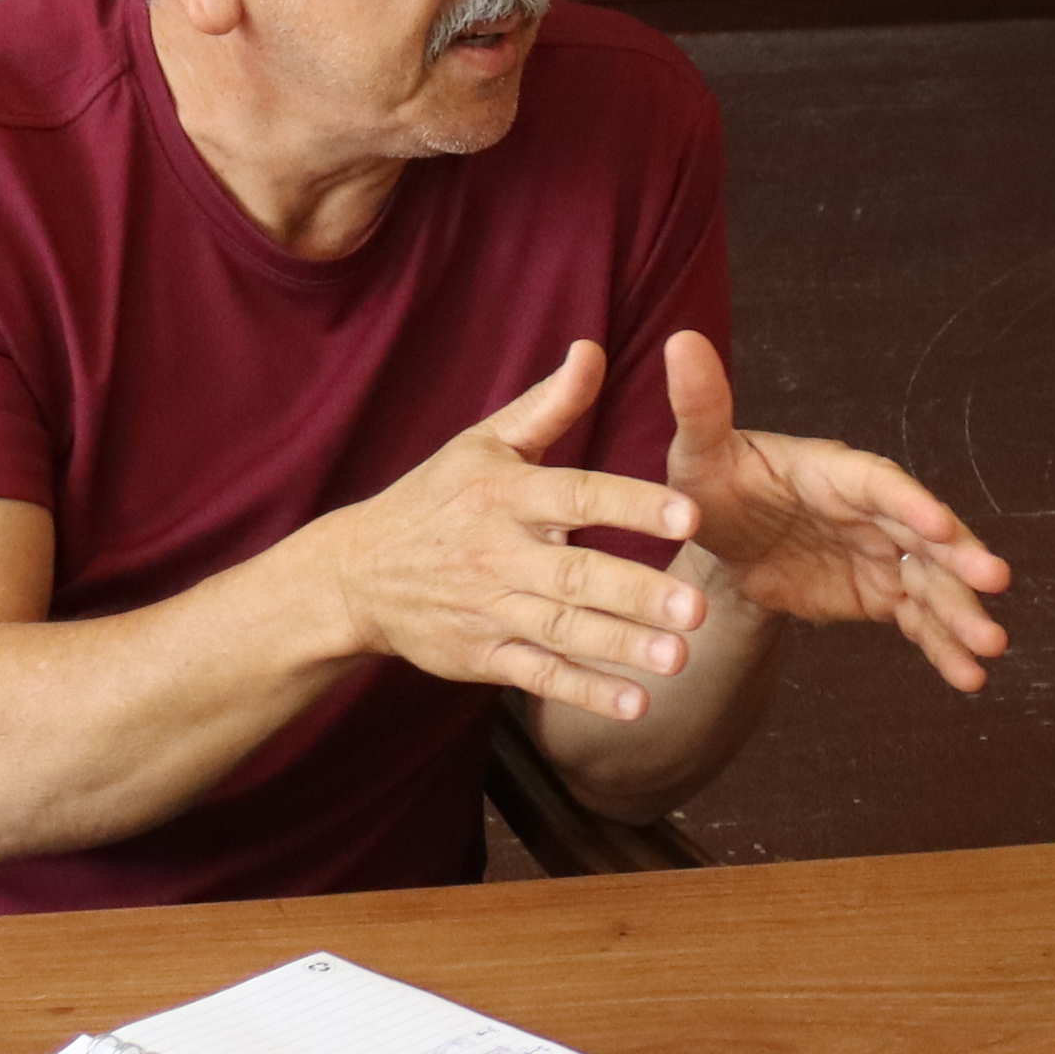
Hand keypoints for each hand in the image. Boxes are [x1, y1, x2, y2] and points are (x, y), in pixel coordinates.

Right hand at [327, 341, 715, 723]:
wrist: (356, 573)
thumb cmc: (435, 499)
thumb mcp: (483, 442)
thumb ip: (548, 404)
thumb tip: (593, 348)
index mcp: (506, 493)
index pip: (578, 495)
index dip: (632, 504)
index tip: (688, 513)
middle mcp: (499, 552)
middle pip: (577, 574)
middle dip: (638, 592)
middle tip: (698, 606)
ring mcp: (490, 608)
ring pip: (564, 628)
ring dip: (622, 646)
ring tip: (679, 658)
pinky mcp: (482, 655)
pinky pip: (539, 675)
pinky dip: (584, 692)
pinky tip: (635, 704)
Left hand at [660, 332, 1015, 695]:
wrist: (727, 541)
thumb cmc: (714, 484)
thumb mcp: (698, 453)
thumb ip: (700, 406)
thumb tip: (682, 341)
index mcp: (835, 472)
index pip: (878, 484)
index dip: (911, 503)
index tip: (941, 527)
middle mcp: (873, 511)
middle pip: (925, 535)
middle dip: (960, 560)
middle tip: (995, 583)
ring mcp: (884, 554)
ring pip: (931, 583)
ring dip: (962, 613)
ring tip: (992, 647)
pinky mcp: (882, 594)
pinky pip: (918, 622)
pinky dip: (943, 649)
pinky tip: (969, 679)